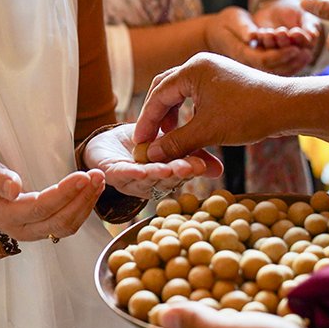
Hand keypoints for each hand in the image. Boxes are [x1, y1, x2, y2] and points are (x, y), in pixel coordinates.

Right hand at [0, 160, 104, 241]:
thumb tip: (14, 188)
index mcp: (7, 216)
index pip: (41, 208)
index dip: (64, 194)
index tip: (82, 176)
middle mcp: (22, 230)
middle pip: (59, 220)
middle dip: (82, 198)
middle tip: (98, 175)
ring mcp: (35, 232)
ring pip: (67, 226)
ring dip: (86, 204)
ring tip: (100, 181)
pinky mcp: (44, 229)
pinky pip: (68, 224)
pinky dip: (83, 208)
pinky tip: (92, 190)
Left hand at [81, 123, 221, 198]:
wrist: (108, 143)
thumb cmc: (143, 145)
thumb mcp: (170, 143)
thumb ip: (193, 153)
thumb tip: (219, 170)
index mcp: (164, 177)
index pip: (180, 175)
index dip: (190, 170)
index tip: (201, 164)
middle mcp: (149, 184)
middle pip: (164, 180)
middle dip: (176, 173)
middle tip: (188, 167)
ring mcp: (130, 181)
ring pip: (144, 179)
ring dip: (155, 174)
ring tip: (166, 168)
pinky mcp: (111, 174)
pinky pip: (120, 174)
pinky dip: (129, 173)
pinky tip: (138, 170)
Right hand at [133, 53, 288, 162]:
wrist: (288, 107)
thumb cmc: (249, 115)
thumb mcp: (207, 131)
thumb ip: (176, 142)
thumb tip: (151, 154)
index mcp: (192, 69)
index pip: (158, 94)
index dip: (147, 120)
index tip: (140, 142)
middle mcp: (200, 64)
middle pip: (165, 88)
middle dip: (156, 115)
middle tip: (150, 139)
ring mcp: (213, 70)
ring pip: (180, 92)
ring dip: (171, 114)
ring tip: (170, 136)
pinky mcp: (223, 80)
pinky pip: (196, 94)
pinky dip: (188, 112)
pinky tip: (190, 129)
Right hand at [205, 6, 310, 75]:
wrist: (215, 35)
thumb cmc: (225, 24)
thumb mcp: (233, 20)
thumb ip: (244, 28)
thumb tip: (253, 36)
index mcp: (243, 53)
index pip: (265, 59)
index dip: (282, 55)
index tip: (297, 48)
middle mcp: (250, 64)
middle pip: (274, 69)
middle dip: (292, 61)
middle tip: (308, 53)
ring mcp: (254, 67)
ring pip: (277, 72)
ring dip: (294, 65)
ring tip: (308, 55)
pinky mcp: (259, 65)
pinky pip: (277, 70)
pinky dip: (290, 65)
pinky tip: (302, 58)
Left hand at [251, 0, 320, 51]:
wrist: (275, 9)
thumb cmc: (294, 11)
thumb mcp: (304, 15)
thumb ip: (309, 24)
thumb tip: (313, 34)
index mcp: (306, 46)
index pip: (305, 46)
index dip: (301, 40)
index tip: (296, 32)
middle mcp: (292, 52)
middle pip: (289, 53)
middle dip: (284, 43)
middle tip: (281, 32)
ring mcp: (276, 52)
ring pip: (274, 53)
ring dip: (271, 43)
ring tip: (269, 32)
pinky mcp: (262, 48)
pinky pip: (260, 50)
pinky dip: (260, 41)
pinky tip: (260, 32)